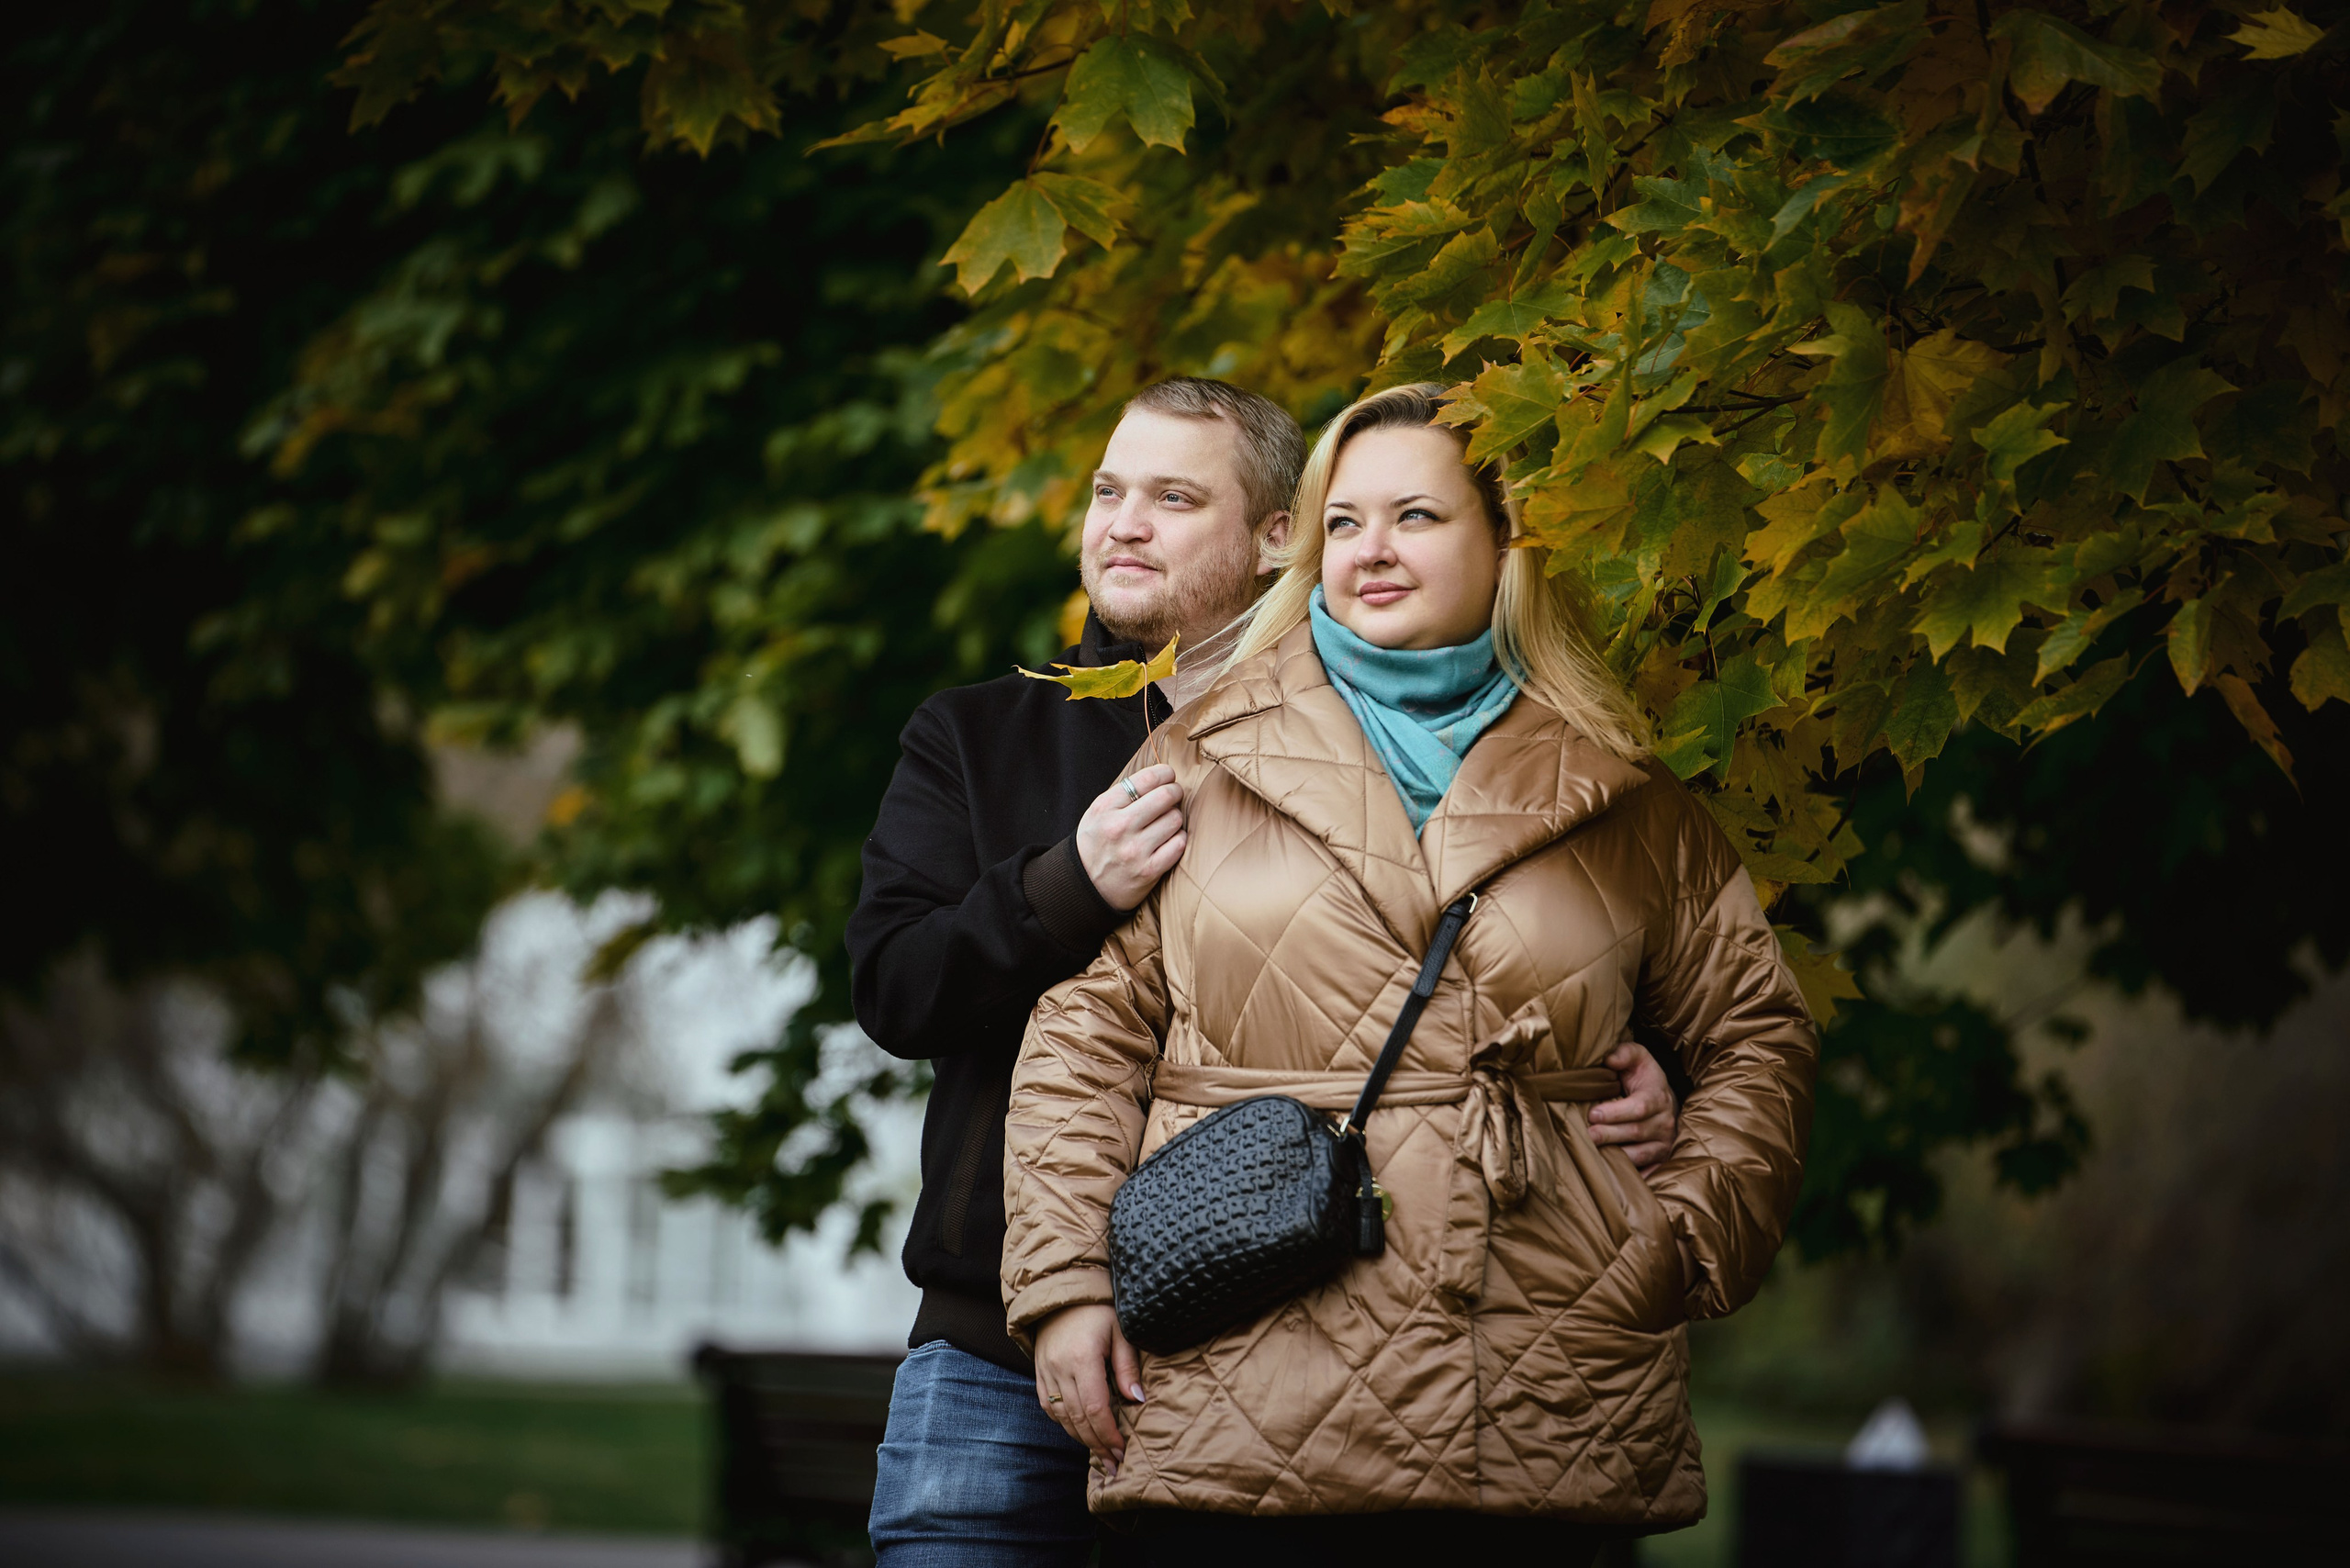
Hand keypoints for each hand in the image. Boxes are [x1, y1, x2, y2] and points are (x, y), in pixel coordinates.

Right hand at [1033, 1303, 1143, 1476]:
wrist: (1063, 1291)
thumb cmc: (1098, 1309)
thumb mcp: (1121, 1332)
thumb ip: (1127, 1367)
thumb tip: (1136, 1400)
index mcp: (1082, 1358)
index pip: (1095, 1407)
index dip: (1108, 1433)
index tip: (1122, 1450)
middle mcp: (1059, 1368)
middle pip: (1078, 1418)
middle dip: (1097, 1444)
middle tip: (1114, 1463)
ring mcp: (1045, 1371)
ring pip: (1061, 1416)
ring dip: (1081, 1438)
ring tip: (1100, 1454)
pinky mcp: (1038, 1371)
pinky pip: (1047, 1405)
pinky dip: (1063, 1422)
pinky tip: (1078, 1431)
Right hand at [1075, 763, 1186, 911]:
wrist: (1084, 887)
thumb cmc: (1096, 844)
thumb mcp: (1097, 813)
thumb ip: (1123, 794)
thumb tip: (1160, 776)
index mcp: (1105, 808)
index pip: (1146, 779)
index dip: (1165, 773)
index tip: (1169, 776)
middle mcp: (1119, 827)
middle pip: (1166, 796)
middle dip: (1175, 792)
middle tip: (1174, 796)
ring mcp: (1135, 850)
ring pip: (1175, 819)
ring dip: (1175, 819)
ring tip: (1165, 823)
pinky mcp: (1148, 870)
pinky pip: (1179, 844)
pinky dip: (1178, 839)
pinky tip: (1169, 840)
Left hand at [1588, 1041, 1677, 1167]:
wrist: (1664, 1100)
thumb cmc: (1643, 1078)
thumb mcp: (1637, 1058)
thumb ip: (1625, 1053)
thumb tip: (1610, 1060)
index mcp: (1658, 1097)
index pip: (1639, 1107)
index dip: (1616, 1112)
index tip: (1594, 1114)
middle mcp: (1665, 1122)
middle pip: (1636, 1132)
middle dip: (1610, 1134)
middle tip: (1588, 1135)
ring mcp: (1664, 1143)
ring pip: (1640, 1155)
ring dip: (1617, 1156)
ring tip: (1594, 1153)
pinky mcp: (1660, 1160)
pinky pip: (1647, 1171)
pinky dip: (1631, 1175)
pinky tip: (1611, 1173)